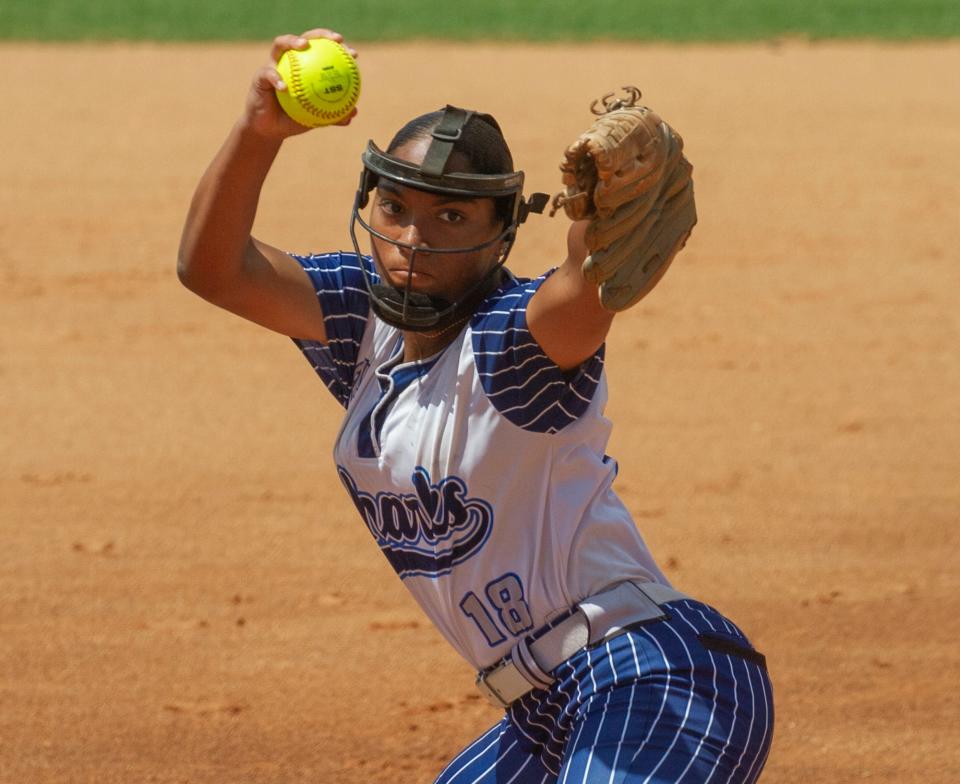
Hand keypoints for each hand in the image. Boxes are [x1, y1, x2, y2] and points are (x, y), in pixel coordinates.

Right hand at [241, 29, 358, 139]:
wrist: (271, 129)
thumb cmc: (295, 119)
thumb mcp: (317, 119)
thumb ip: (334, 115)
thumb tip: (353, 113)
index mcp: (306, 67)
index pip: (324, 51)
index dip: (339, 48)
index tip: (353, 54)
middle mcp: (290, 60)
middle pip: (305, 37)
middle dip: (321, 34)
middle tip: (335, 40)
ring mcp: (274, 64)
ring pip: (280, 43)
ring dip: (292, 41)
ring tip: (303, 46)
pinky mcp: (260, 75)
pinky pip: (268, 73)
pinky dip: (276, 78)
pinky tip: (284, 86)